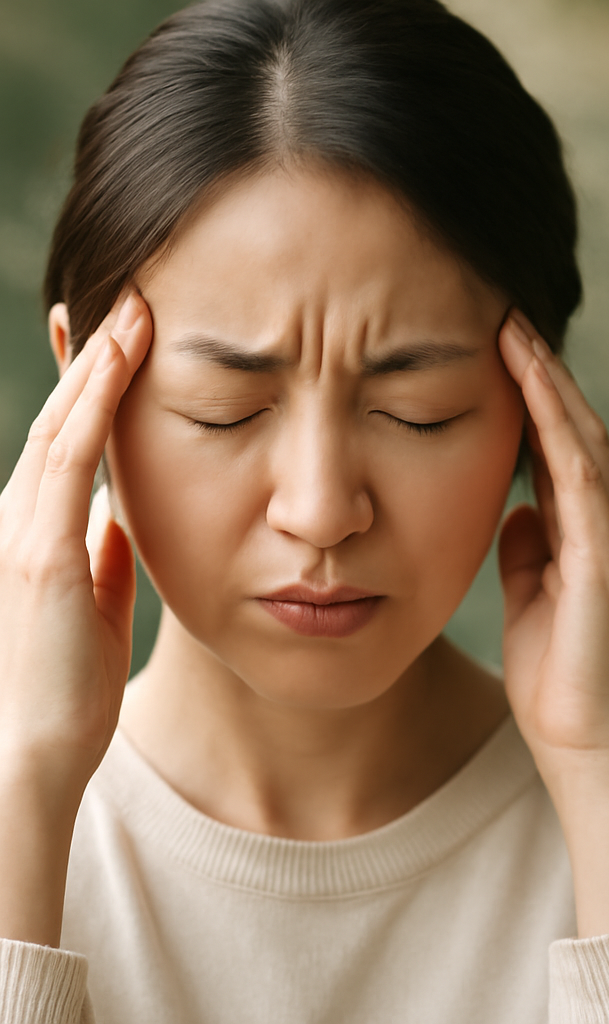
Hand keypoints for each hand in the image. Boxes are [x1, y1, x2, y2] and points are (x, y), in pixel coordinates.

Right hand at [0, 293, 151, 787]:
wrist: (35, 752)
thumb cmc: (65, 688)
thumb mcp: (93, 605)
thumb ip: (103, 557)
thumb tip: (124, 519)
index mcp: (36, 531)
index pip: (69, 440)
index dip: (92, 386)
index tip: (121, 340)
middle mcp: (18, 518)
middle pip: (63, 417)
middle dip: (95, 356)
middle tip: (129, 298)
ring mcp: (21, 530)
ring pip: (63, 423)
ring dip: (100, 362)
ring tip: (136, 308)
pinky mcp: (37, 552)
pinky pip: (71, 458)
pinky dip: (95, 403)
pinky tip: (121, 360)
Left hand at [497, 309, 608, 767]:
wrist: (583, 742)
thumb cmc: (555, 674)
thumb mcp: (530, 593)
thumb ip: (529, 546)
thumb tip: (516, 507)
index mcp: (600, 532)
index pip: (568, 446)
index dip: (539, 395)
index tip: (503, 346)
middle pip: (581, 430)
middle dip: (544, 371)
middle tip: (507, 314)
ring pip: (584, 440)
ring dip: (548, 382)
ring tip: (513, 329)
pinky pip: (580, 476)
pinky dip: (556, 425)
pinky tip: (531, 383)